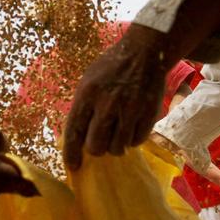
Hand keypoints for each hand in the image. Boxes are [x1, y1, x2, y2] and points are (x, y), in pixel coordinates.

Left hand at [63, 24, 167, 170]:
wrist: (144, 53)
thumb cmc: (111, 67)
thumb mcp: (88, 81)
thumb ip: (83, 107)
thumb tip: (76, 137)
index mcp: (87, 94)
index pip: (74, 132)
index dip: (71, 153)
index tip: (73, 166)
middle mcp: (107, 104)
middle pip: (96, 147)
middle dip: (96, 149)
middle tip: (99, 143)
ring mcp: (129, 111)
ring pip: (117, 148)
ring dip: (115, 146)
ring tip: (116, 133)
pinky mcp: (148, 115)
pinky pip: (136, 141)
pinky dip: (132, 140)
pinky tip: (130, 128)